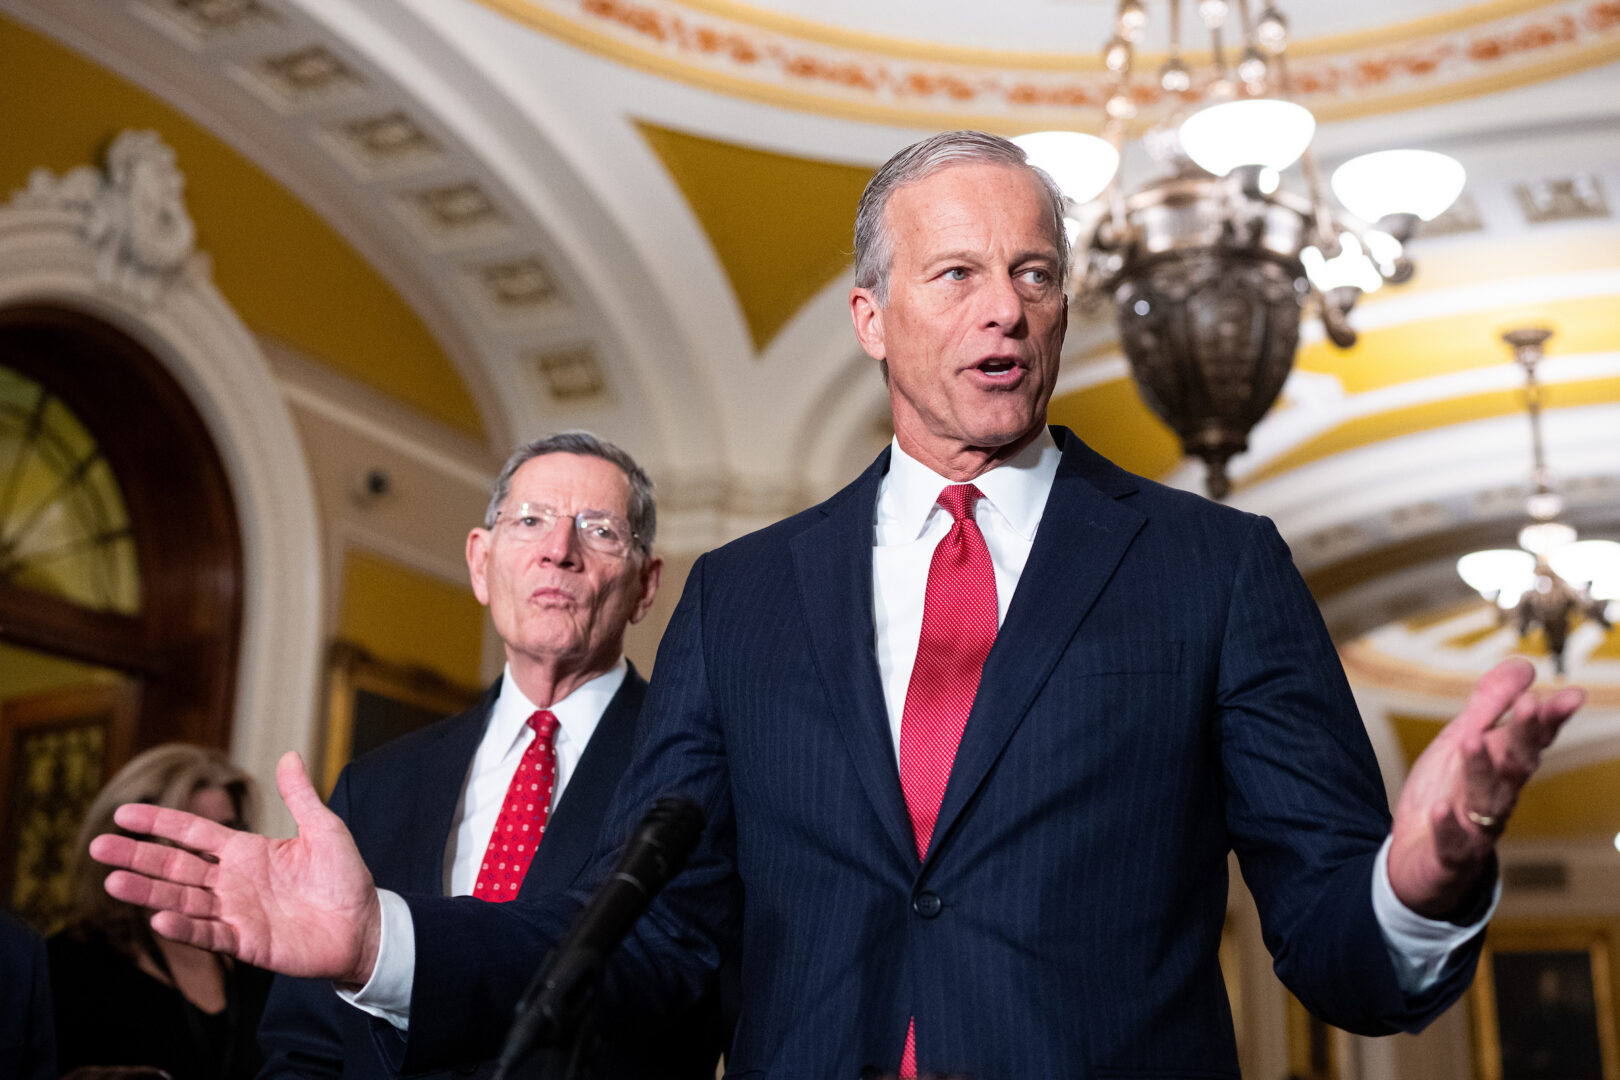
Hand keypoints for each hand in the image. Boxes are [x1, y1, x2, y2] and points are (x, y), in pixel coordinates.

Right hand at [89, 751, 381, 986]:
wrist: (364, 926)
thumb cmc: (344, 877)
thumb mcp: (324, 829)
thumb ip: (300, 796)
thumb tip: (289, 754)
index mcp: (246, 851)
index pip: (193, 833)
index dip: (160, 823)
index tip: (124, 814)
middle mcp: (232, 882)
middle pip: (175, 867)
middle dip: (137, 857)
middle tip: (97, 847)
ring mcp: (235, 912)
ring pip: (182, 900)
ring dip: (148, 893)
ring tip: (112, 883)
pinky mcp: (246, 942)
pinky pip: (208, 934)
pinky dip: (184, 928)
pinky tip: (159, 919)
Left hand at [1387, 657, 1583, 917]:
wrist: (1420, 858)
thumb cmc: (1448, 795)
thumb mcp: (1464, 740)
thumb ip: (1491, 705)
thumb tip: (1525, 665)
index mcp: (1502, 768)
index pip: (1532, 741)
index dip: (1550, 719)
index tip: (1571, 695)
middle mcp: (1497, 796)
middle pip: (1516, 766)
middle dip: (1524, 736)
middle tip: (1531, 704)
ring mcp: (1475, 827)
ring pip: (1486, 799)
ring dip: (1481, 770)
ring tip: (1472, 739)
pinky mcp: (1449, 855)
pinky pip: (1451, 842)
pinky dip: (1447, 827)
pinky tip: (1440, 811)